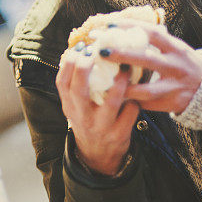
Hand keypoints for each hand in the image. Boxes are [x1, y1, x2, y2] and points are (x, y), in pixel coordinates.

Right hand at [57, 45, 138, 175]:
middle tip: (95, 52)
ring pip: (111, 103)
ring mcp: (100, 126)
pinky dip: (135, 100)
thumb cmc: (88, 119)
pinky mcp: (119, 134)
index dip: (69, 63)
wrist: (98, 154)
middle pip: (79, 91)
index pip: (62, 82)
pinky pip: (130, 113)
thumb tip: (82, 48)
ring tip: (126, 68)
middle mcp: (82, 116)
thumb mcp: (76, 105)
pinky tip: (139, 91)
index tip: (80, 47)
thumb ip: (77, 83)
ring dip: (119, 83)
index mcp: (69, 105)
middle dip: (85, 69)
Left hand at [100, 21, 201, 113]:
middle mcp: (177, 66)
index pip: (153, 33)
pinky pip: (148, 104)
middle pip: (147, 59)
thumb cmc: (184, 63)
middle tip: (102, 51)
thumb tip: (122, 26)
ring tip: (105, 82)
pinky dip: (132, 100)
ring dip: (124, 86)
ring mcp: (175, 87)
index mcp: (176, 48)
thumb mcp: (175, 48)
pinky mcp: (172, 104)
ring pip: (146, 89)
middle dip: (122, 55)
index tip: (109, 25)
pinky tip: (116, 96)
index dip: (131, 28)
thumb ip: (155, 41)